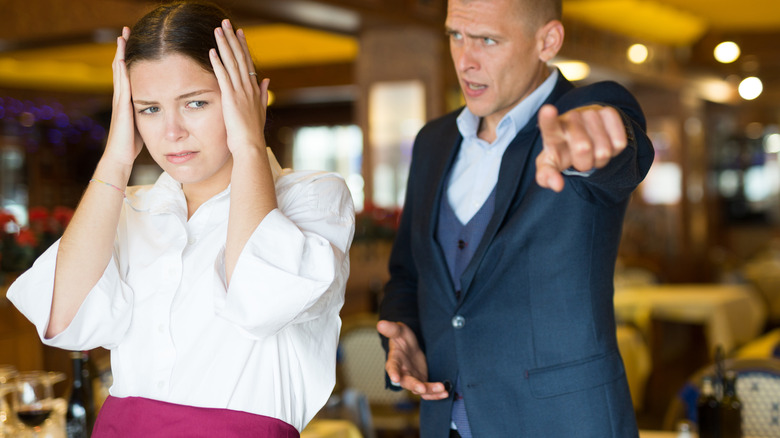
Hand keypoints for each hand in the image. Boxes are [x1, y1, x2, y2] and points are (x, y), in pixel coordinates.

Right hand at [103, 26, 143, 168]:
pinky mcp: (121, 108)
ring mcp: (119, 102)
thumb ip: (150, 111)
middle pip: (122, 68)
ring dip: (120, 55)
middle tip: (126, 31)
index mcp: (129, 100)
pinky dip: (121, 73)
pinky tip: (121, 60)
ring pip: (120, 73)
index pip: (129, 74)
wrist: (121, 157)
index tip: (134, 42)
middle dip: (124, 50)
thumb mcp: (145, 122)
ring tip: (122, 37)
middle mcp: (122, 97)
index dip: (130, 58)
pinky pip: (121, 86)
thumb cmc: (133, 144)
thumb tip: (162, 106)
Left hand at [210, 19, 268, 155]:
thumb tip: (266, 79)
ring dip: (224, 45)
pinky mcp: (231, 98)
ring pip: (232, 63)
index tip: (239, 33)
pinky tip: (212, 51)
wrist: (251, 145)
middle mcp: (249, 88)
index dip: (243, 47)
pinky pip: (223, 77)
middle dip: (233, 39)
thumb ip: (263, 93)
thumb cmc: (252, 133)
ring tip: (218, 30)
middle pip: (240, 58)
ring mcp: (240, 92)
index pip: (248, 63)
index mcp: (255, 90)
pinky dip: (218, 63)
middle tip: (227, 23)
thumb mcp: (260, 110)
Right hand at [376, 320, 449, 400]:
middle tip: (422, 388)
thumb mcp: (399, 331)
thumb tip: (380, 323)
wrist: (410, 346)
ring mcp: (412, 379)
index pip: (392, 367)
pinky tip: (445, 393)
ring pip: (419, 389)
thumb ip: (391, 329)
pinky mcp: (422, 382)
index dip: (393, 373)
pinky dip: (436, 394)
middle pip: (407, 382)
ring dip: (430, 390)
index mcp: (394, 361)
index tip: (395, 378)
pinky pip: (428, 392)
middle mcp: (402, 373)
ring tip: (442, 389)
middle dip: (415, 385)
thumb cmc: (402, 338)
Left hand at [535, 104, 627, 191]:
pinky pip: (619, 143)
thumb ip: (546, 177)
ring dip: (600, 159)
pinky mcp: (609, 112)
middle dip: (584, 163)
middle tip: (580, 162)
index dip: (548, 118)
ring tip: (592, 153)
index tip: (548, 110)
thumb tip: (558, 185)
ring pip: (603, 150)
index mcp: (552, 132)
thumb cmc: (562, 153)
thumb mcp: (550, 165)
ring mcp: (590, 113)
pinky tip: (605, 143)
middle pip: (583, 148)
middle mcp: (570, 117)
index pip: (549, 125)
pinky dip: (614, 151)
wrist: (582, 137)